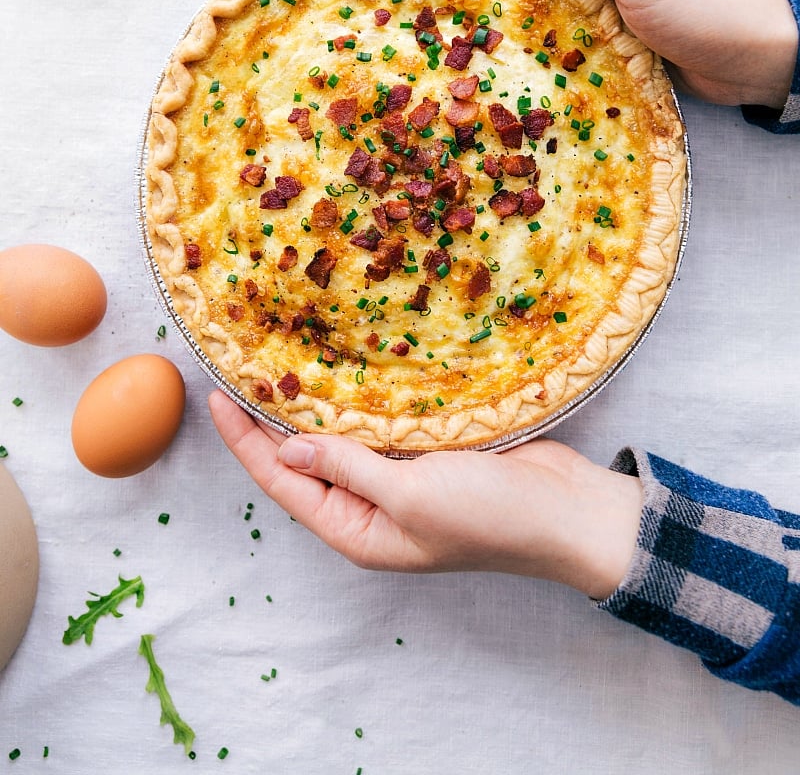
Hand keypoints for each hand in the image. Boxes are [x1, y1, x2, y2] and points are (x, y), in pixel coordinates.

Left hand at [209, 390, 642, 599]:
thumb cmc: (489, 517)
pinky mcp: (429, 450)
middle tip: (242, 368)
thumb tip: (288, 450)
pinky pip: (380, 423)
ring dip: (315, 404)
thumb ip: (349, 469)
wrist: (565, 512)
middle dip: (273, 420)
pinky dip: (358, 398)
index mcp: (359, 531)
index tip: (216, 397)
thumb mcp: (410, 498)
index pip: (285, 481)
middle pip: (307, 459)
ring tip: (279, 360)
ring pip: (342, 436)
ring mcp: (401, 478)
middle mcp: (372, 507)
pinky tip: (342, 367)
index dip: (247, 442)